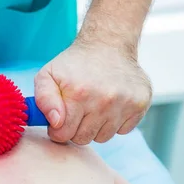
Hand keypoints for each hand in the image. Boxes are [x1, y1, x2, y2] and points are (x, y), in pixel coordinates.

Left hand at [34, 40, 151, 144]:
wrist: (108, 44)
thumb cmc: (73, 65)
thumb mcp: (47, 76)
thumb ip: (43, 100)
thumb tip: (56, 122)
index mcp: (79, 94)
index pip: (63, 135)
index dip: (58, 129)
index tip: (60, 118)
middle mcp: (104, 100)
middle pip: (83, 139)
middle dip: (75, 129)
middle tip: (77, 111)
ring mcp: (125, 103)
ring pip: (103, 137)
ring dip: (95, 127)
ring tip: (93, 107)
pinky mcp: (140, 104)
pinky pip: (122, 131)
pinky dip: (114, 122)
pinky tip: (110, 105)